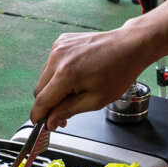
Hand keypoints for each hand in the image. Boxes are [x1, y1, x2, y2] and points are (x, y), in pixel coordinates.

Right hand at [31, 27, 149, 130]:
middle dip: (48, 105)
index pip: (42, 100)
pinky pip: (52, 64)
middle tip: (61, 116)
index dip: (38, 116)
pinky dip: (58, 74)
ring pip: (44, 77)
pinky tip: (75, 77)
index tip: (39, 125)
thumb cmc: (118, 72)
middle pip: (40, 89)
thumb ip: (68, 111)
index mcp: (65, 74)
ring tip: (73, 94)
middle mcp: (58, 58)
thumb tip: (50, 121)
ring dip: (53, 89)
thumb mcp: (95, 100)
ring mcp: (58, 47)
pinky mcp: (62, 41)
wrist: (129, 46)